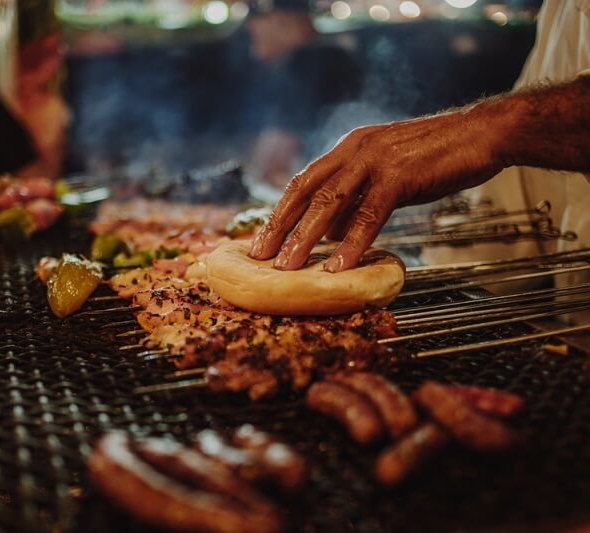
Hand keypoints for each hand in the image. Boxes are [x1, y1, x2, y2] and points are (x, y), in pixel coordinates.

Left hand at [248, 105, 505, 271]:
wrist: (484, 135)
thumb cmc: (438, 158)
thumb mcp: (388, 178)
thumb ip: (357, 200)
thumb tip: (330, 233)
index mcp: (349, 148)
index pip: (304, 182)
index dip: (280, 212)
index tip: (262, 238)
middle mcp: (355, 149)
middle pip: (305, 191)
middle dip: (280, 226)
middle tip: (260, 256)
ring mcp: (375, 159)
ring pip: (329, 202)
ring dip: (305, 238)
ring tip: (288, 267)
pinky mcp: (399, 174)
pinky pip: (368, 214)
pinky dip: (351, 243)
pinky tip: (339, 265)